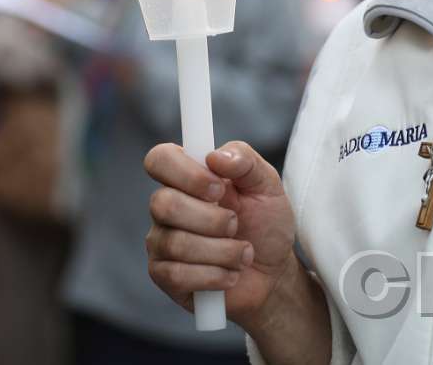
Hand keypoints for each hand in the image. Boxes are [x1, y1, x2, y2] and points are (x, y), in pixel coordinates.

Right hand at [145, 140, 301, 331]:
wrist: (273, 272)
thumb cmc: (266, 222)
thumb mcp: (266, 184)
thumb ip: (245, 160)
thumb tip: (215, 156)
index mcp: (187, 177)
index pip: (159, 159)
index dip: (186, 173)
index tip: (219, 188)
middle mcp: (167, 207)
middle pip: (163, 203)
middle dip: (211, 219)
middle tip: (235, 224)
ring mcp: (161, 242)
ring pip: (176, 243)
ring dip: (222, 251)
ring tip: (243, 253)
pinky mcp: (165, 277)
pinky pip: (177, 275)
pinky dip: (215, 275)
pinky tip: (231, 274)